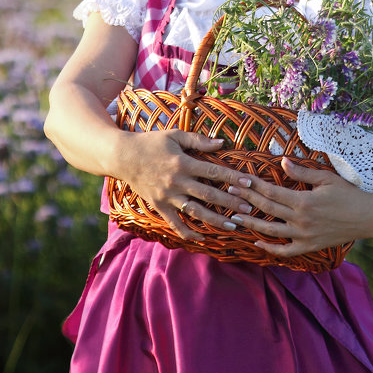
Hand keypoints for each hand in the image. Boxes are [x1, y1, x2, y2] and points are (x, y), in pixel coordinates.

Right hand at [116, 129, 253, 241]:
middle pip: (209, 194)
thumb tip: (221, 142)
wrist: (123, 156)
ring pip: (195, 211)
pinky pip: (174, 222)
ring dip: (215, 220)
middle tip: (249, 207)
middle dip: (230, 201)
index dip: (233, 177)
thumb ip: (198, 140)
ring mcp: (167, 196)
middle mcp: (177, 181)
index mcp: (183, 162)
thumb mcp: (174, 135)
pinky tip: (202, 237)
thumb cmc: (151, 142)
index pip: (213, 171)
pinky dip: (188, 231)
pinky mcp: (159, 205)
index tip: (249, 183)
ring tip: (233, 226)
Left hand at [225, 156, 372, 259]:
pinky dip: (270, 248)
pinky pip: (286, 251)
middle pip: (267, 209)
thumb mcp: (327, 178)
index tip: (239, 179)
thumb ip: (302, 172)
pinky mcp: (310, 247)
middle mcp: (301, 221)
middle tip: (229, 192)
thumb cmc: (350, 192)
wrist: (369, 216)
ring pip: (271, 231)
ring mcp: (304, 236)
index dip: (253, 185)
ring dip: (250, 224)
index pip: (271, 192)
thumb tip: (281, 162)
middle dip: (246, 200)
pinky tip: (257, 242)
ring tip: (233, 217)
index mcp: (303, 201)